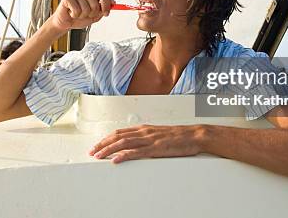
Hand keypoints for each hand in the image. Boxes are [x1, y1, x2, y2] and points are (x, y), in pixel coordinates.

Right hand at [50, 0, 112, 31]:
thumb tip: (113, 2)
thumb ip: (103, 9)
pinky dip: (74, 15)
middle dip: (92, 14)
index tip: (106, 13)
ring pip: (86, 8)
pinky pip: (76, 10)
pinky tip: (71, 13)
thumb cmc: (79, 18)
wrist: (65, 23)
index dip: (106, 5)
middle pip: (95, 4)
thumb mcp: (94, 16)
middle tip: (85, 15)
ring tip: (77, 14)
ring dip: (82, 16)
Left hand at [88, 124, 206, 163]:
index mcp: (145, 128)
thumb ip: (147, 138)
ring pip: (124, 143)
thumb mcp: (160, 135)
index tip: (97, 145)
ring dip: (109, 150)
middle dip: (103, 144)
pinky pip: (137, 152)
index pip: (120, 132)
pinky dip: (124, 155)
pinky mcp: (156, 148)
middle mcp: (144, 132)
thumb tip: (136, 144)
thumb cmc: (180, 136)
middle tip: (92, 152)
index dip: (106, 138)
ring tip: (99, 156)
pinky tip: (116, 160)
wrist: (195, 135)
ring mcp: (150, 140)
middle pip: (118, 136)